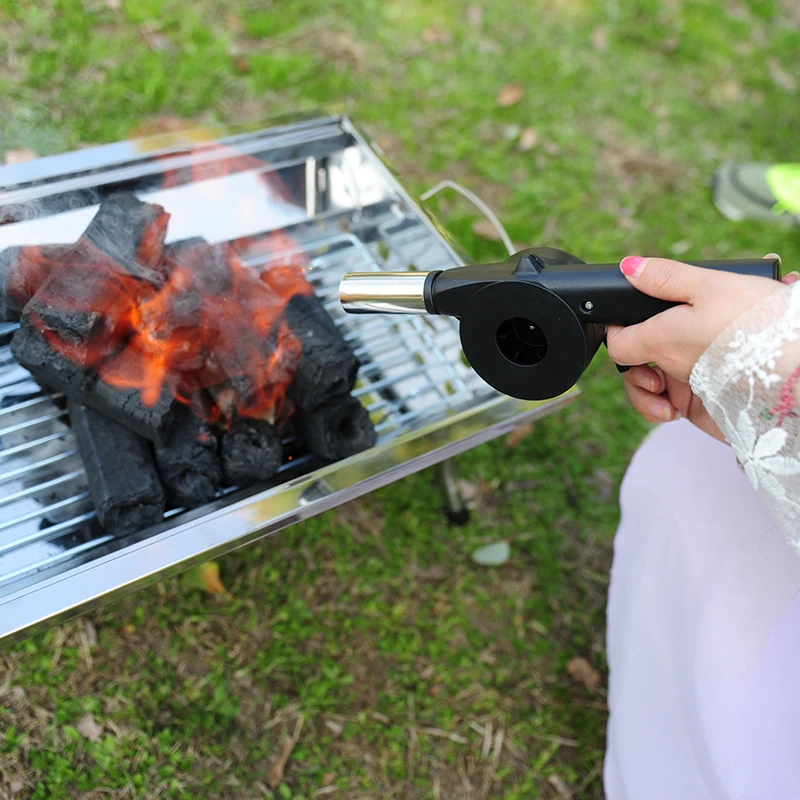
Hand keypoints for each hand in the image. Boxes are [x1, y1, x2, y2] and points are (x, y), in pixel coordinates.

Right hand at [606, 254, 793, 441]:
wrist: (788, 383)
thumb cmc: (751, 332)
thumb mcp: (703, 294)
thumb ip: (659, 284)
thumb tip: (629, 264)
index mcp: (684, 311)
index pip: (637, 319)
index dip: (624, 331)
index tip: (629, 344)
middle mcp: (683, 341)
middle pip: (635, 352)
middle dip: (632, 366)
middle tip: (651, 377)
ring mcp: (687, 372)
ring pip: (641, 381)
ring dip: (640, 390)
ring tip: (659, 398)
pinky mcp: (692, 401)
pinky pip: (656, 406)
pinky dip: (653, 409)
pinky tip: (667, 411)